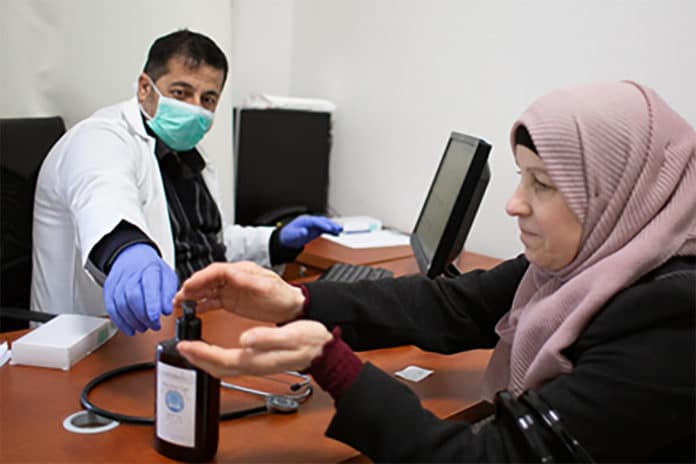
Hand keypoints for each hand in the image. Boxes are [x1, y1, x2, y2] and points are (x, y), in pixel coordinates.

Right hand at [104, 243, 177, 334]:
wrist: (133, 256)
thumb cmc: (153, 269)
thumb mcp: (168, 276)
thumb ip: (168, 293)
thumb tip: (167, 310)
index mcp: (149, 269)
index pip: (149, 286)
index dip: (152, 304)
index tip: (156, 318)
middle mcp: (131, 274)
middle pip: (133, 297)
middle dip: (144, 316)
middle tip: (154, 326)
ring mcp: (118, 282)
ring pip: (121, 305)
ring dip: (133, 321)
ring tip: (144, 327)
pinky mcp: (109, 290)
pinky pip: (111, 308)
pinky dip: (120, 322)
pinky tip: (130, 329)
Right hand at [173, 261, 304, 322]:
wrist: (291, 308)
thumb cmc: (282, 295)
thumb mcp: (266, 286)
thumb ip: (248, 281)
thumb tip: (231, 274)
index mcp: (242, 271)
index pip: (216, 270)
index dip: (201, 277)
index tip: (189, 286)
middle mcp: (234, 278)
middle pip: (207, 279)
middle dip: (191, 287)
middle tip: (178, 297)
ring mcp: (232, 290)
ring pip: (207, 290)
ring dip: (193, 296)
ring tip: (180, 303)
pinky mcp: (231, 301)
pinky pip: (212, 300)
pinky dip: (201, 304)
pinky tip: (193, 310)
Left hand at [177, 320, 332, 376]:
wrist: (322, 350)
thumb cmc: (309, 341)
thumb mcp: (290, 335)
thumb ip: (267, 338)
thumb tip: (246, 339)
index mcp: (257, 358)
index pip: (221, 360)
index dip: (200, 354)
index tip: (185, 345)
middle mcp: (253, 365)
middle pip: (216, 368)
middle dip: (196, 359)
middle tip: (181, 347)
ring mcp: (254, 365)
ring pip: (222, 367)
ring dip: (204, 360)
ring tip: (191, 349)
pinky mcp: (257, 361)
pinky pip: (230, 364)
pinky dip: (215, 358)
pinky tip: (213, 350)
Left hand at [279, 215, 341, 247]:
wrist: (287, 239)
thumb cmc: (289, 236)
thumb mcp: (292, 235)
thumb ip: (298, 233)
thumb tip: (304, 231)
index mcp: (304, 220)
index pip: (315, 221)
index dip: (322, 224)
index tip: (328, 228)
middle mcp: (310, 221)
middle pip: (322, 221)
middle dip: (331, 224)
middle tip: (338, 228)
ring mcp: (314, 225)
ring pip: (325, 224)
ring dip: (333, 227)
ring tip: (340, 230)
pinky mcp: (316, 229)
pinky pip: (325, 229)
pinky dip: (331, 231)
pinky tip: (337, 233)